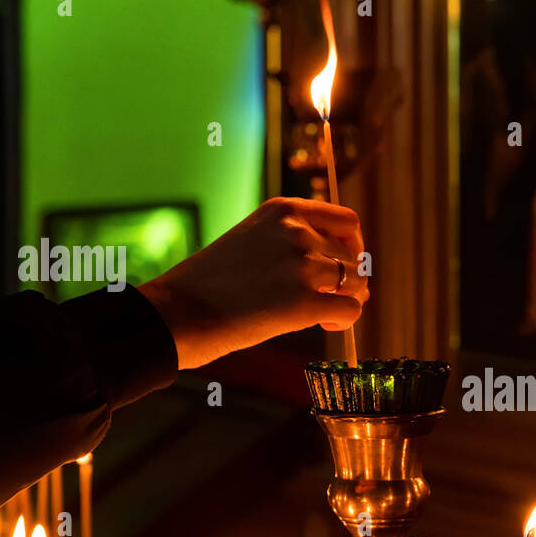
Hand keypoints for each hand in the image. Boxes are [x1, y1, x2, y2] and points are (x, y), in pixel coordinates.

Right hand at [138, 197, 366, 369]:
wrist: (178, 312)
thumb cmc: (211, 284)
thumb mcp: (253, 241)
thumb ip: (293, 245)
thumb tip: (347, 272)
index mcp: (283, 211)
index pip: (346, 220)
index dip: (352, 246)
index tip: (342, 264)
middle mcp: (297, 232)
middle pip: (353, 256)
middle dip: (349, 280)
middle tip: (331, 299)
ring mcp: (302, 266)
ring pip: (357, 283)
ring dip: (347, 300)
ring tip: (323, 315)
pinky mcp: (304, 302)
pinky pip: (350, 311)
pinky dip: (343, 322)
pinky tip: (323, 325)